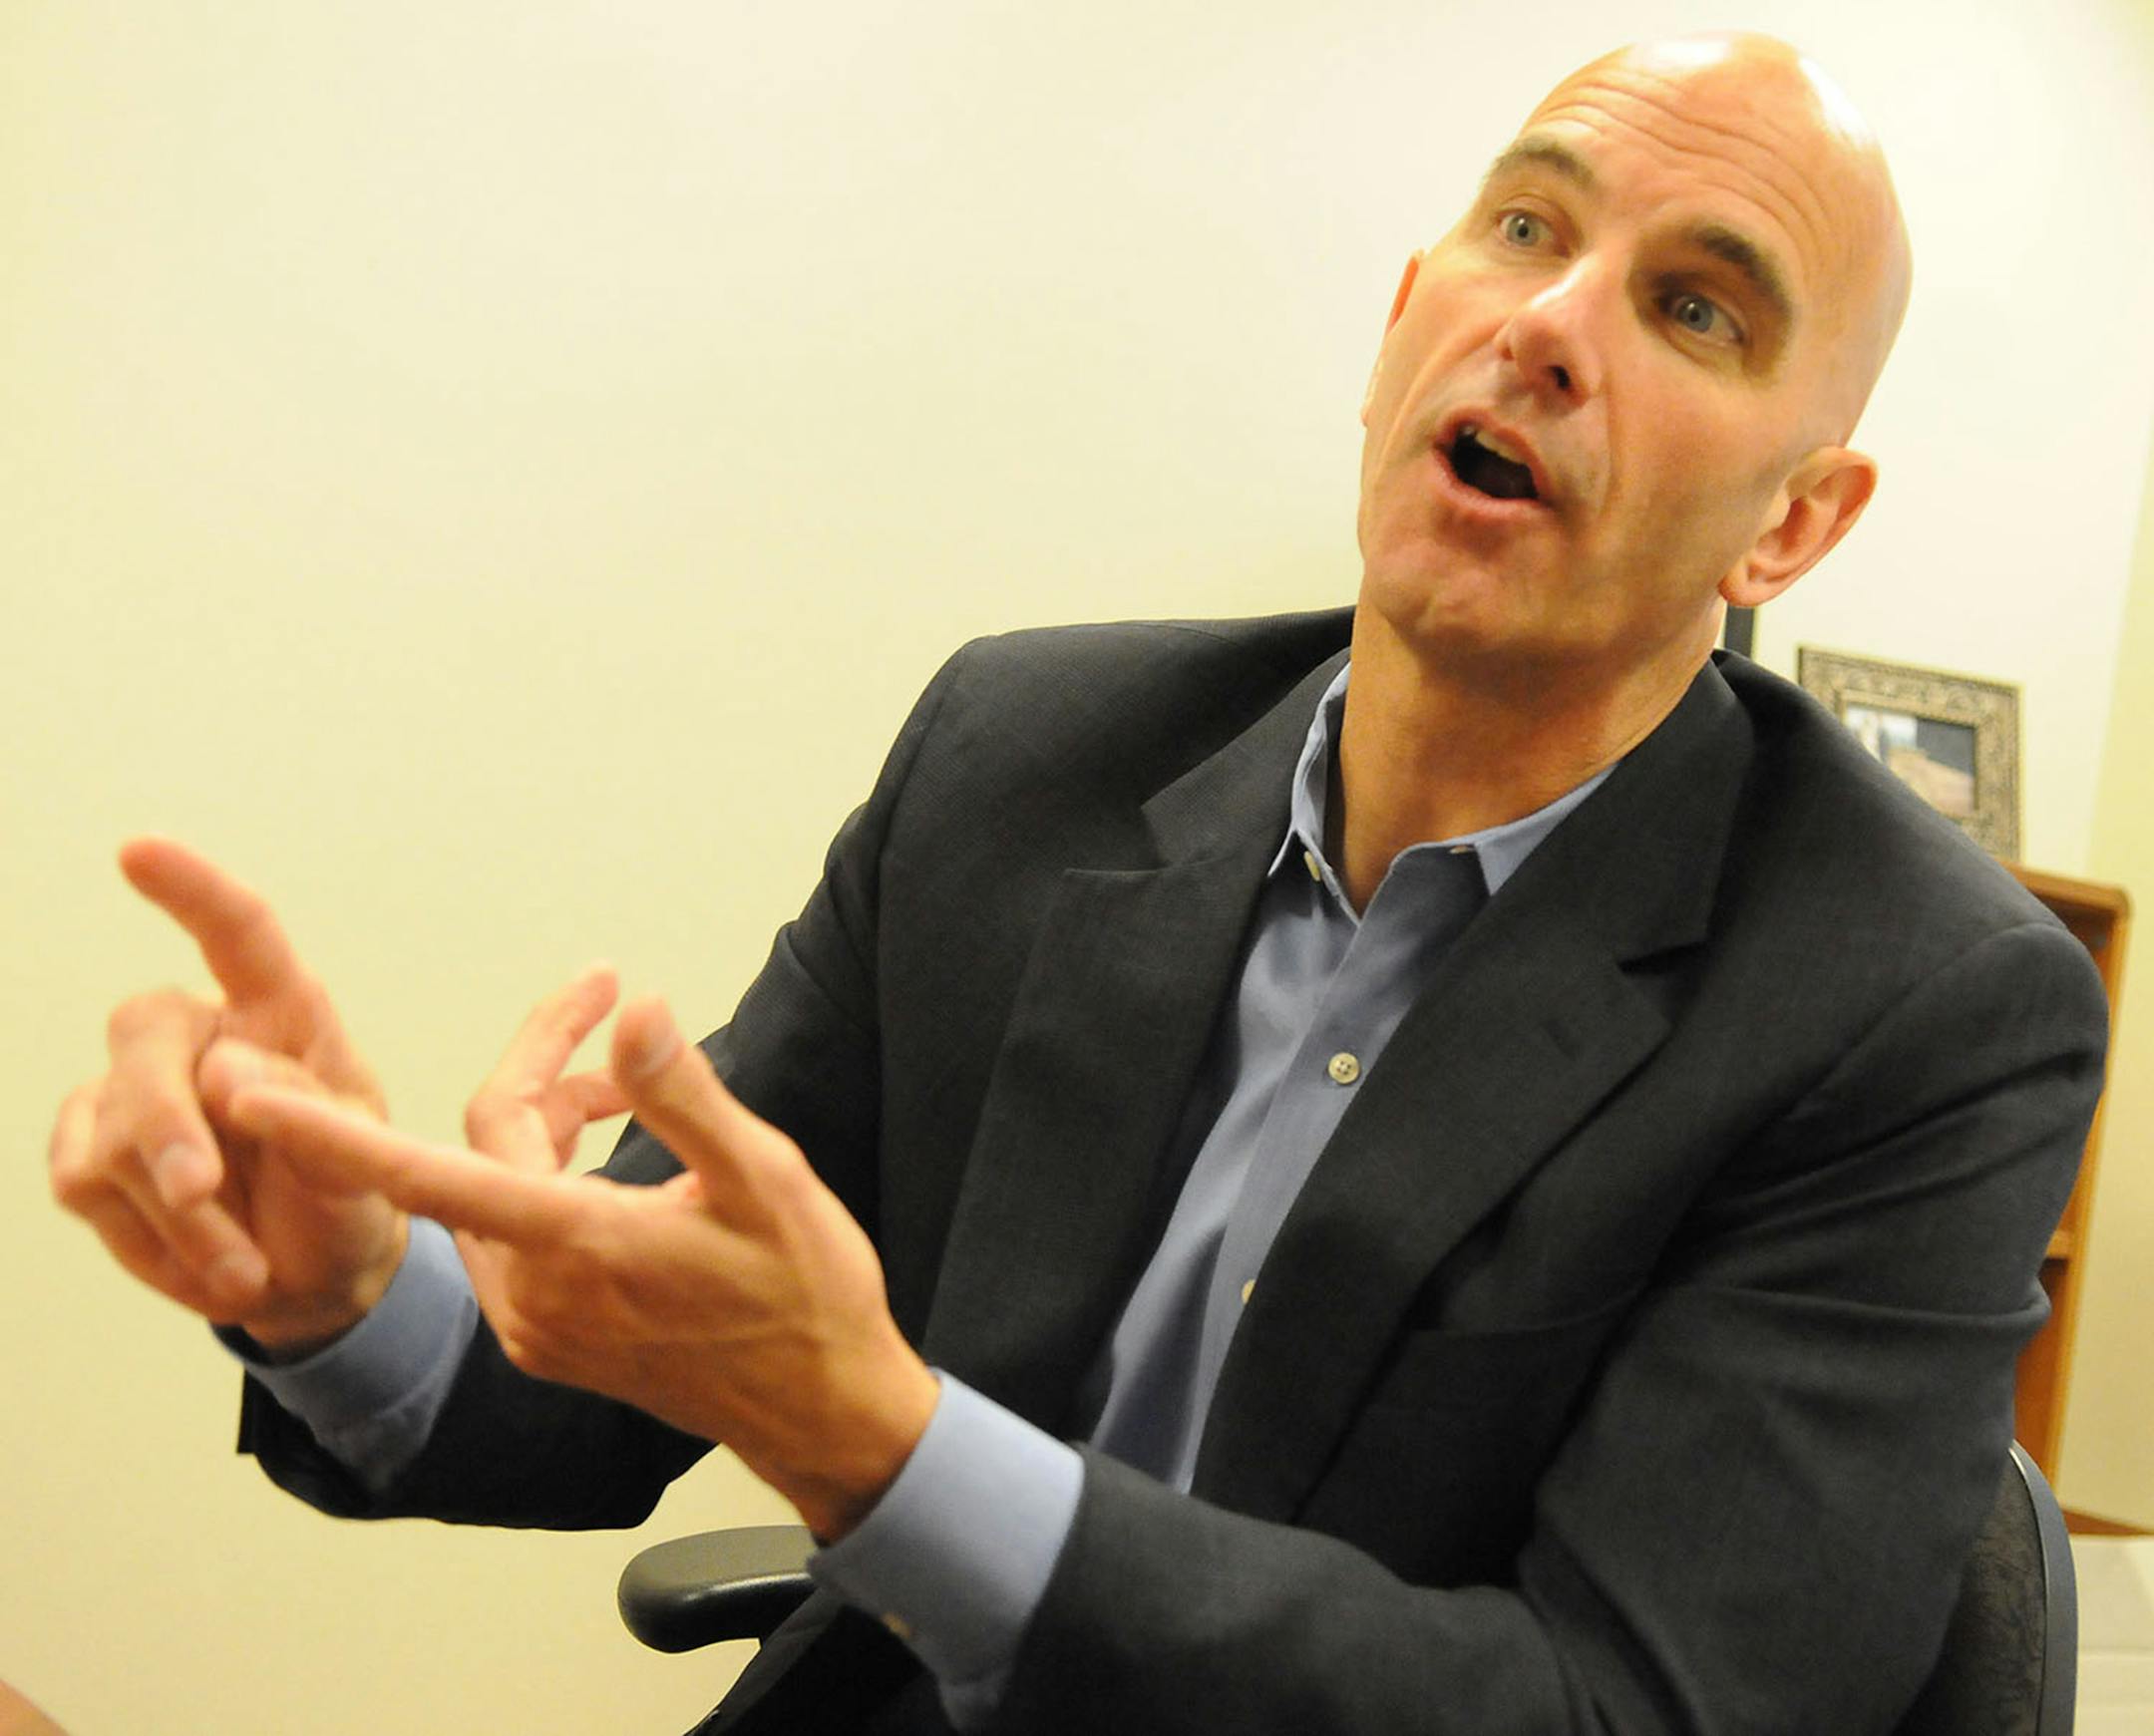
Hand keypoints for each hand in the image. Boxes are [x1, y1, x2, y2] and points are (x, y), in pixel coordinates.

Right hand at [47, 839, 406, 1349]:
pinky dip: (146, 1245)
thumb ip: (308, 1114)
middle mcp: (198, 1034)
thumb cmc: (345, 1192)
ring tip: (250, 1275)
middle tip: (202, 1192)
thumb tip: (224, 1070)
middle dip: (166, 1122)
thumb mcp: (364, 1160)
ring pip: (116, 1137)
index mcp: (283, 1012)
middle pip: (144, 1037)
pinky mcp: (87, 1151)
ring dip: (181, 1221)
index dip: (191, 890)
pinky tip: (203, 1269)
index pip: (240, 935)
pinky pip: (85, 1187)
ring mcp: (130, 1090)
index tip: (139, 851)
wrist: (312, 1272)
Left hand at [228, 975, 938, 1539]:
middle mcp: (535, 1293)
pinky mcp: (554, 1340)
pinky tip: (615, 1160)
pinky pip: (515, 1234)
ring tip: (626, 1088)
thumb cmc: (807, 1292)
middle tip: (609, 999)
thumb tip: (633, 1013)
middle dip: (537, 1069)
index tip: (242, 1092)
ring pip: (495, 1191)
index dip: (326, 1132)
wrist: (823, 1408)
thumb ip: (684, 1095)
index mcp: (576, 1247)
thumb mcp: (764, 1178)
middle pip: (482, 1149)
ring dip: (541, 1127)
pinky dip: (546, 1180)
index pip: (424, 1173)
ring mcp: (540, 1324)